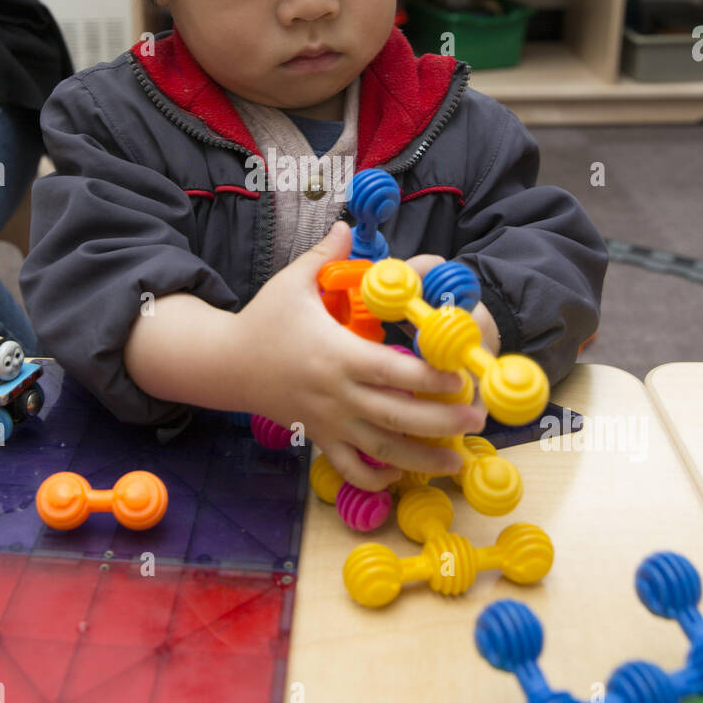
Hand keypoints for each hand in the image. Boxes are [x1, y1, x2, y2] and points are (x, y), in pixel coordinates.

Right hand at [232, 224, 486, 490]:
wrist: (226, 365)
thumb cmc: (264, 320)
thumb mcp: (291, 282)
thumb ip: (324, 255)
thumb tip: (347, 224)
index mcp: (337, 354)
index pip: (392, 370)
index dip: (430, 377)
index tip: (460, 376)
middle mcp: (337, 394)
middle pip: (396, 415)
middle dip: (441, 421)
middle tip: (477, 416)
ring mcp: (329, 422)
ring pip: (381, 450)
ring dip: (421, 458)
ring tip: (456, 459)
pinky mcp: (320, 439)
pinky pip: (351, 468)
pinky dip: (377, 478)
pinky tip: (402, 474)